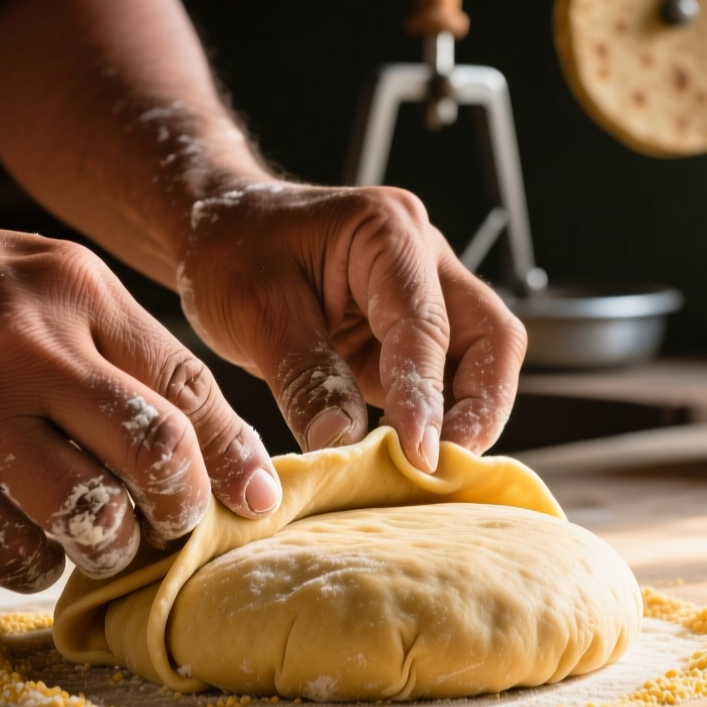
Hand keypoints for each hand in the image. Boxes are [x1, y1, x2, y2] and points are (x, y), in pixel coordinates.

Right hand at [0, 212, 279, 591]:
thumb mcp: (35, 272)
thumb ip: (112, 337)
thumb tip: (199, 427)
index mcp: (74, 292)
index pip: (185, 383)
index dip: (234, 453)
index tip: (258, 498)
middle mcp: (30, 347)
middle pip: (155, 449)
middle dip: (184, 506)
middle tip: (177, 525)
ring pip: (87, 509)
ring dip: (111, 545)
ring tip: (103, 543)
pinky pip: (6, 548)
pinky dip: (35, 566)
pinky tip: (33, 550)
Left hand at [175, 182, 526, 471]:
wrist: (215, 233)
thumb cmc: (230, 250)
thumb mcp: (255, 310)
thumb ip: (305, 376)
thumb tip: (344, 444)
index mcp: (388, 232)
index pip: (426, 323)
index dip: (427, 395)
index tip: (419, 455)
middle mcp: (423, 260)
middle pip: (491, 338)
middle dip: (481, 408)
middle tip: (447, 467)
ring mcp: (422, 298)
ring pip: (479, 363)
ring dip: (464, 421)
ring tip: (430, 474)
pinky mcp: (404, 339)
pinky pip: (440, 383)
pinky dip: (432, 423)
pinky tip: (408, 461)